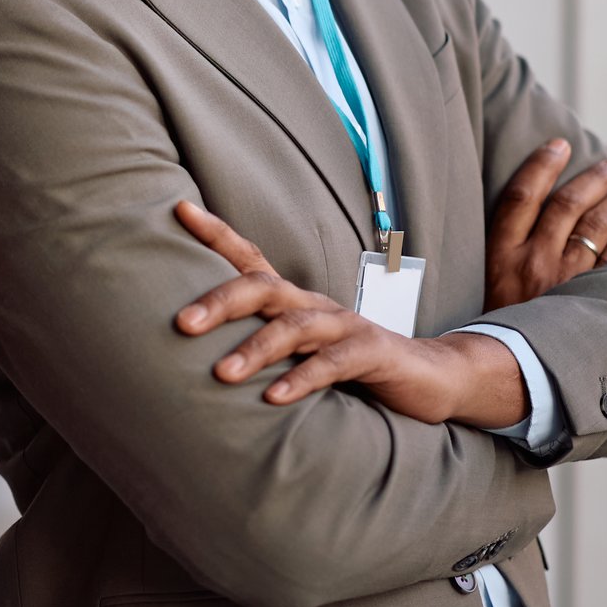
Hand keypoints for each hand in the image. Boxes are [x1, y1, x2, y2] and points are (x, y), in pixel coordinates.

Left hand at [173, 201, 521, 425]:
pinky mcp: (371, 353)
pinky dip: (302, 378)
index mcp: (291, 300)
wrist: (426, 378)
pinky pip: (333, 364)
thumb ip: (256, 344)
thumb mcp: (296, 350)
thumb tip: (193, 351)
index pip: (249, 258)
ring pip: (295, 327)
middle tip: (182, 323)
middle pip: (263, 287)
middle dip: (220, 301)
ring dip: (256, 349)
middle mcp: (313, 304)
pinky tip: (274, 398)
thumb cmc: (346, 364)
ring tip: (222, 374)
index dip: (216, 232)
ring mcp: (344, 326)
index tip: (179, 208)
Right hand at [485, 140, 606, 310]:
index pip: (521, 196)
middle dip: (593, 179)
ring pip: (596, 228)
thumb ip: (504, 248)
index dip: (541, 166)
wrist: (506, 371)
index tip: (559, 145)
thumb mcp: (484, 282)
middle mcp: (532, 262)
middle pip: (567, 206)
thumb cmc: (493, 321)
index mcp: (500, 254)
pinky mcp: (588, 300)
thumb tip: (527, 207)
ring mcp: (562, 282)